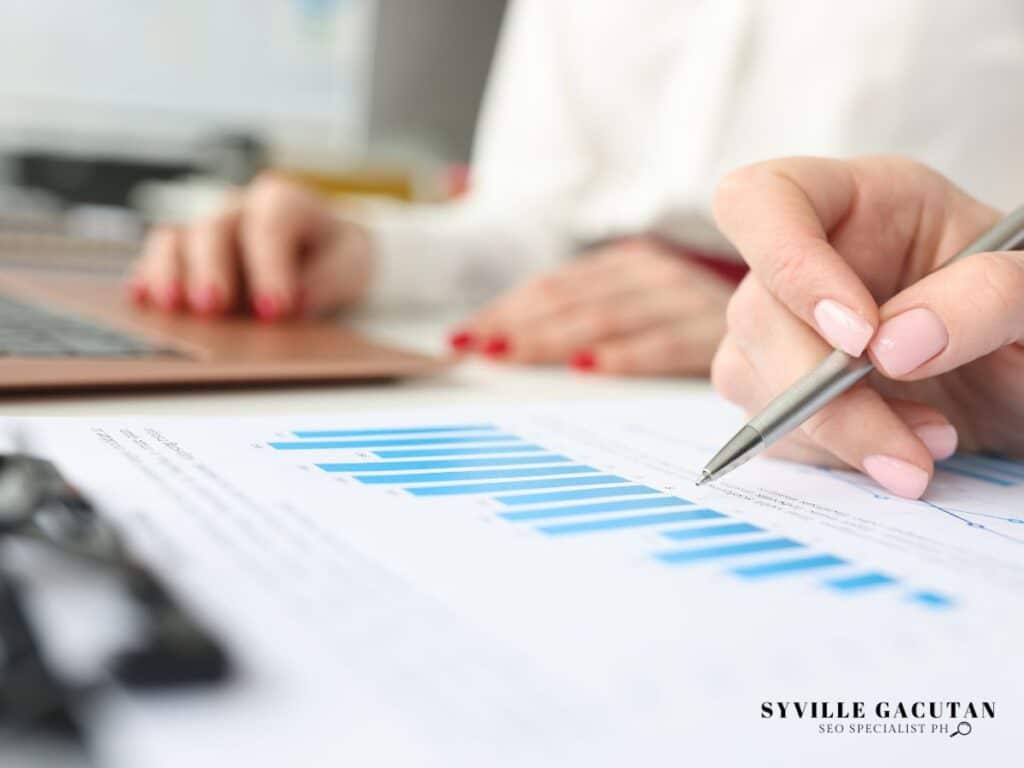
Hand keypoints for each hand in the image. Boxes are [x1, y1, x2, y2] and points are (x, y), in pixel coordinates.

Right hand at [127, 174, 371, 319]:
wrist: (324, 255)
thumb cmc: (335, 256)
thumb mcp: (351, 264)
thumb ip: (328, 279)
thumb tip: (298, 299)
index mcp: (283, 201)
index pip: (271, 224)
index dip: (269, 266)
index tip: (274, 309)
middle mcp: (238, 209)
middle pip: (215, 228)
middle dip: (212, 269)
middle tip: (213, 306)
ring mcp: (207, 230)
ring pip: (176, 238)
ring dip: (169, 272)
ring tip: (171, 305)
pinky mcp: (186, 255)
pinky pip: (158, 258)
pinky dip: (147, 276)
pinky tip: (141, 298)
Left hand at [450, 238, 734, 375]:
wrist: (797, 298)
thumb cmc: (708, 310)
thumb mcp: (652, 298)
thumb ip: (597, 310)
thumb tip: (517, 338)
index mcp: (628, 263)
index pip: (554, 287)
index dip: (506, 309)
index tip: (465, 336)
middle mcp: (651, 272)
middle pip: (570, 300)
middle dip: (515, 325)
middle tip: (472, 349)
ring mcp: (683, 298)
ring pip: (604, 317)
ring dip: (552, 336)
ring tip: (507, 355)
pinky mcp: (715, 329)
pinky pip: (665, 343)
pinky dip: (626, 354)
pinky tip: (589, 367)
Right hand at [710, 155, 1023, 498]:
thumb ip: (988, 296)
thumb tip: (891, 348)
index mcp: (861, 201)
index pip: (766, 200)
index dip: (791, 266)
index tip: (860, 337)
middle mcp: (811, 260)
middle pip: (754, 310)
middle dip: (819, 388)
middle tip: (905, 446)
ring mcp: (788, 326)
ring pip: (749, 375)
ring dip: (832, 431)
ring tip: (924, 451)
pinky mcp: (784, 389)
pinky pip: (772, 428)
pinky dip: (831, 456)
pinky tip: (892, 454)